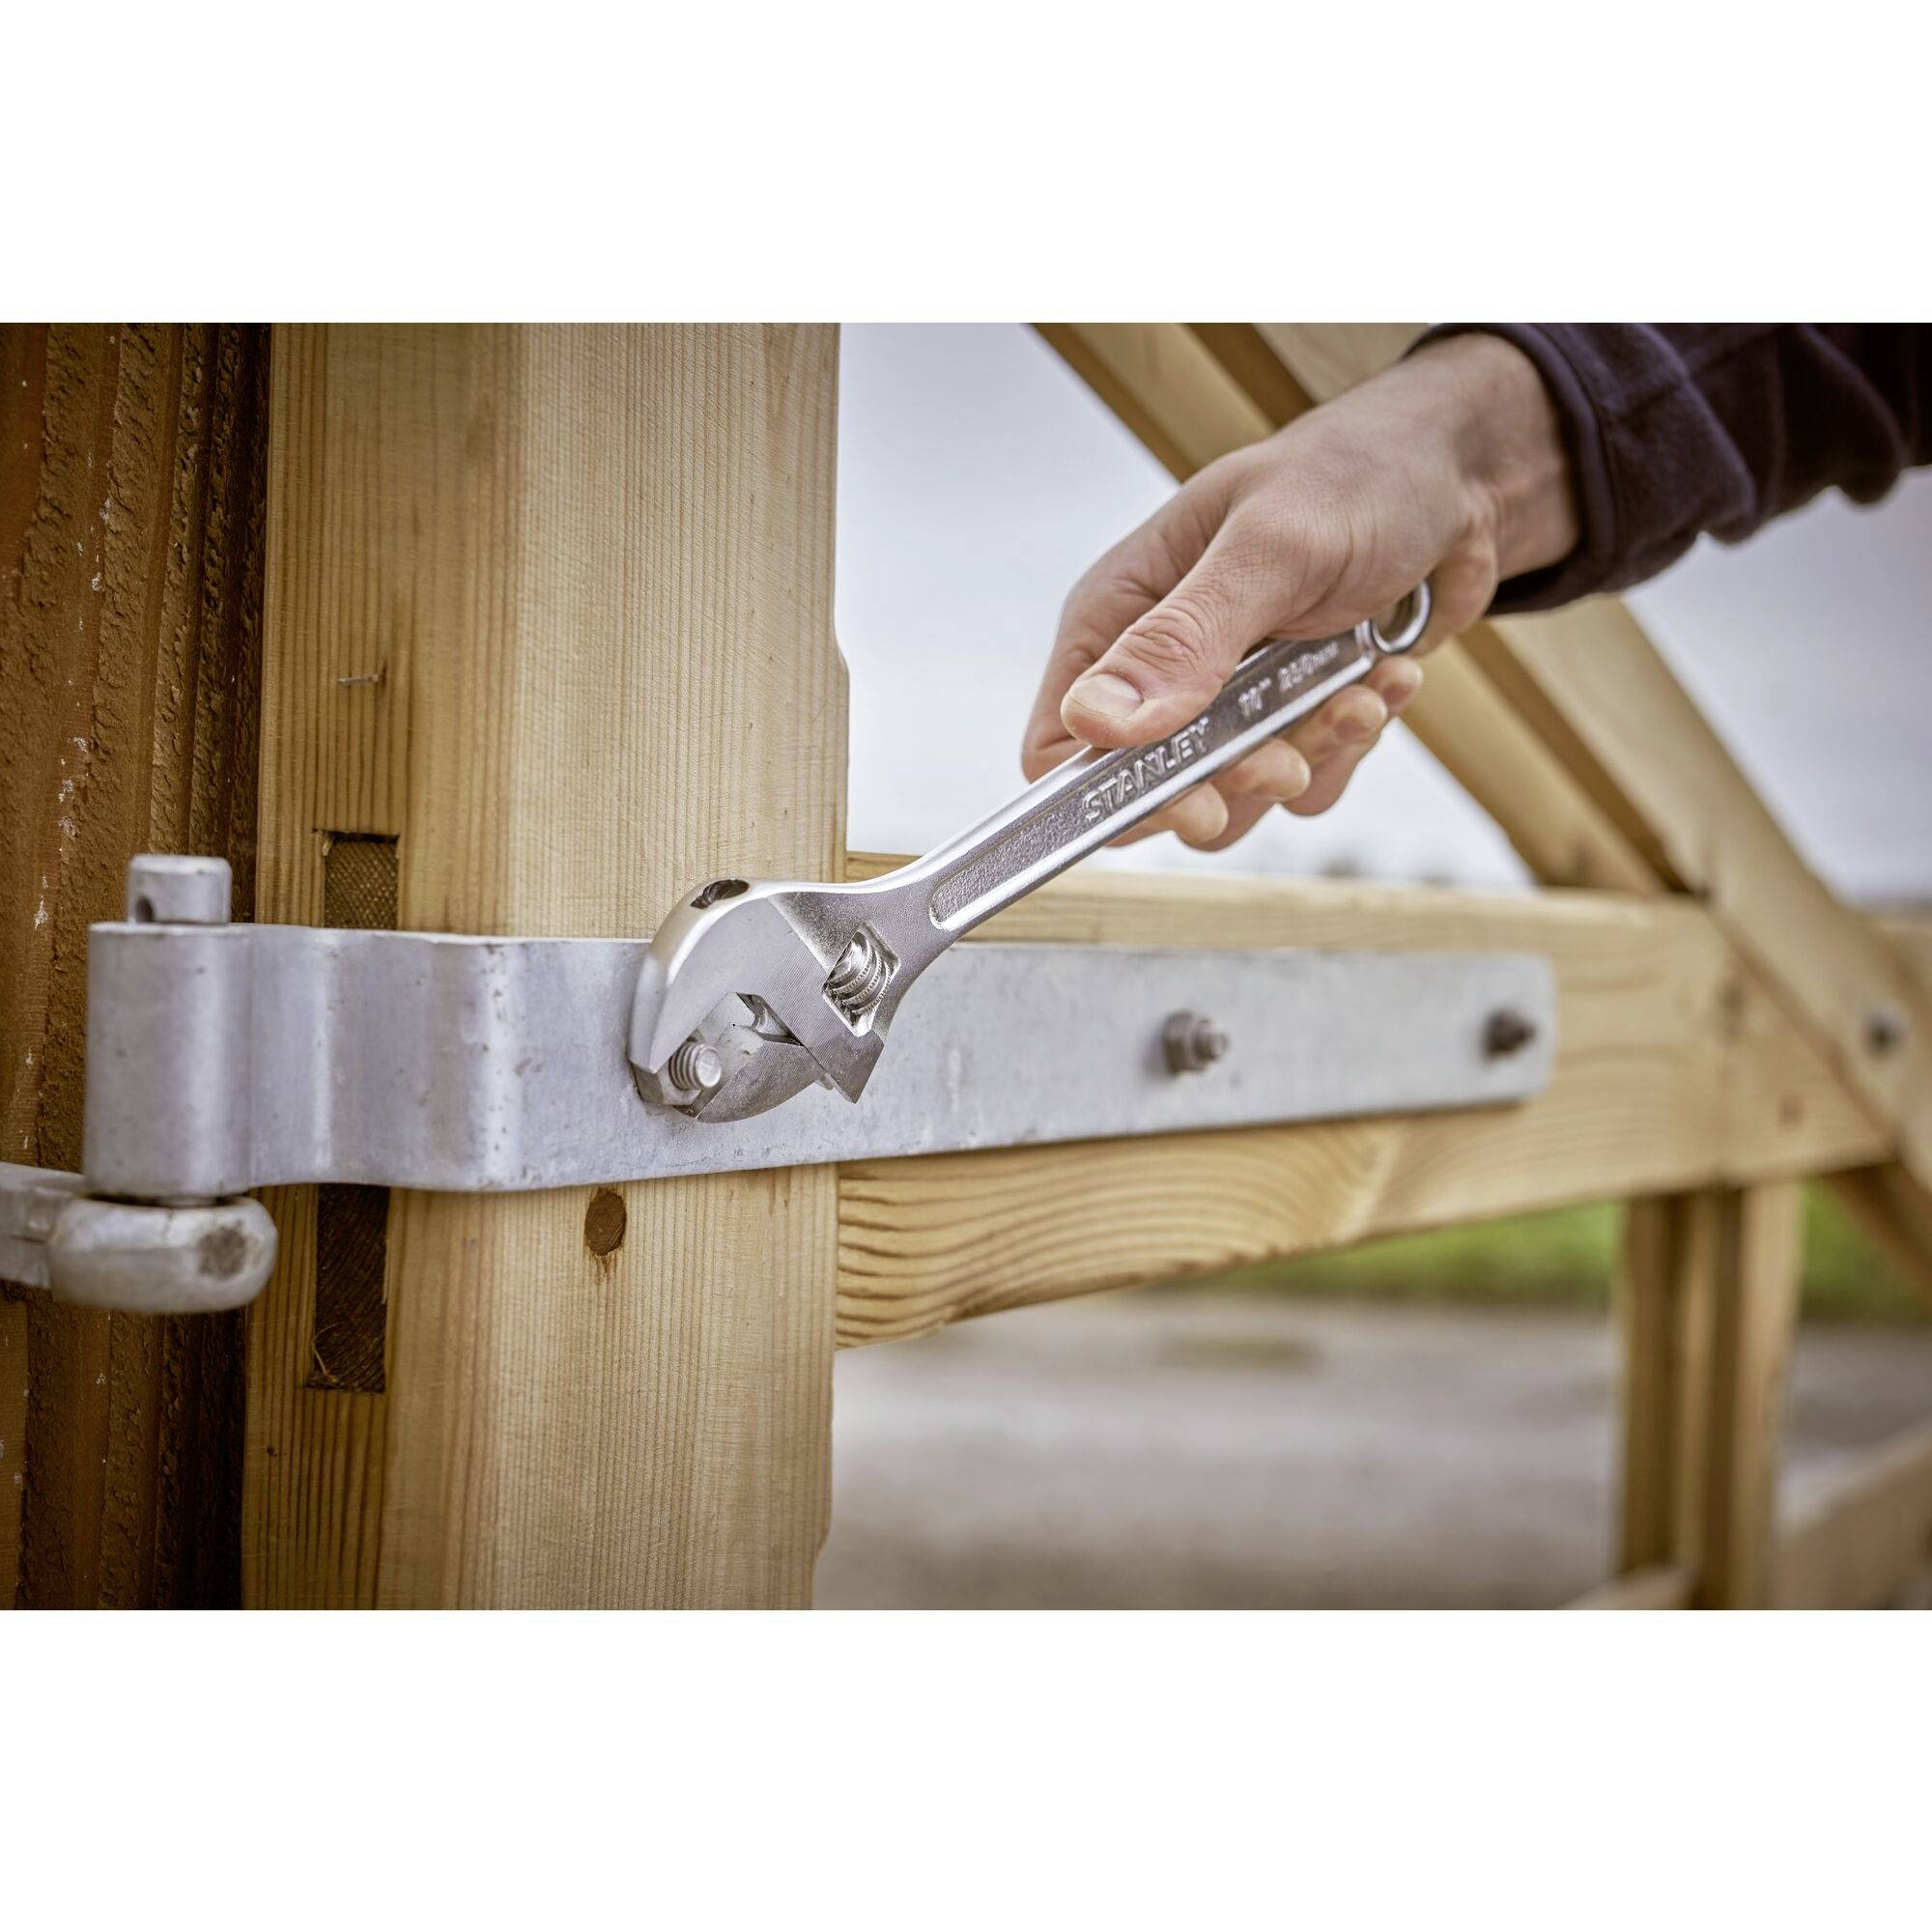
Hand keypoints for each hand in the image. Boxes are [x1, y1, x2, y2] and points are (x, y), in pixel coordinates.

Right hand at [1021, 332, 1578, 849]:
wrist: (1459, 474)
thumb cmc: (1356, 477)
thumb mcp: (1269, 548)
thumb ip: (1185, 638)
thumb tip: (1102, 724)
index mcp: (1121, 614)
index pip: (1062, 743)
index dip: (1110, 793)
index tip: (1186, 801)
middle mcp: (1162, 663)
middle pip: (1152, 789)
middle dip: (1230, 784)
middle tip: (1285, 760)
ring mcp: (1228, 696)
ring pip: (1237, 795)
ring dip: (1306, 760)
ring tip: (1356, 699)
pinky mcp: (1293, 713)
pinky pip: (1307, 779)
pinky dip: (1351, 743)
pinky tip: (1386, 677)